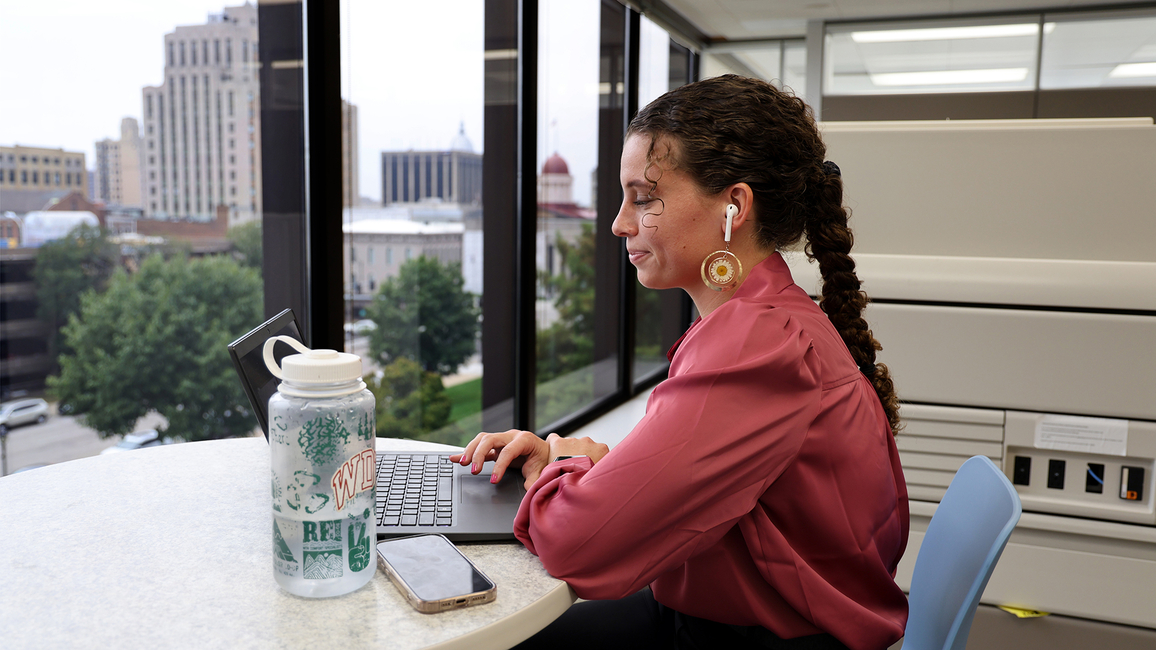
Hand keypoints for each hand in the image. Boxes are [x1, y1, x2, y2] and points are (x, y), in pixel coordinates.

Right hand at [450, 431, 610, 489]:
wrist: (546, 451)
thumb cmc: (544, 459)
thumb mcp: (542, 470)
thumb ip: (535, 479)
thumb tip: (531, 490)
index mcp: (525, 440)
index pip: (508, 451)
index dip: (500, 466)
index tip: (493, 480)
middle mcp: (512, 436)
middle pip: (490, 439)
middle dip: (479, 454)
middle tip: (474, 471)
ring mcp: (503, 438)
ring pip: (482, 439)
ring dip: (470, 450)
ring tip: (462, 463)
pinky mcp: (496, 444)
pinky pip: (479, 445)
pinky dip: (466, 451)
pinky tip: (454, 457)